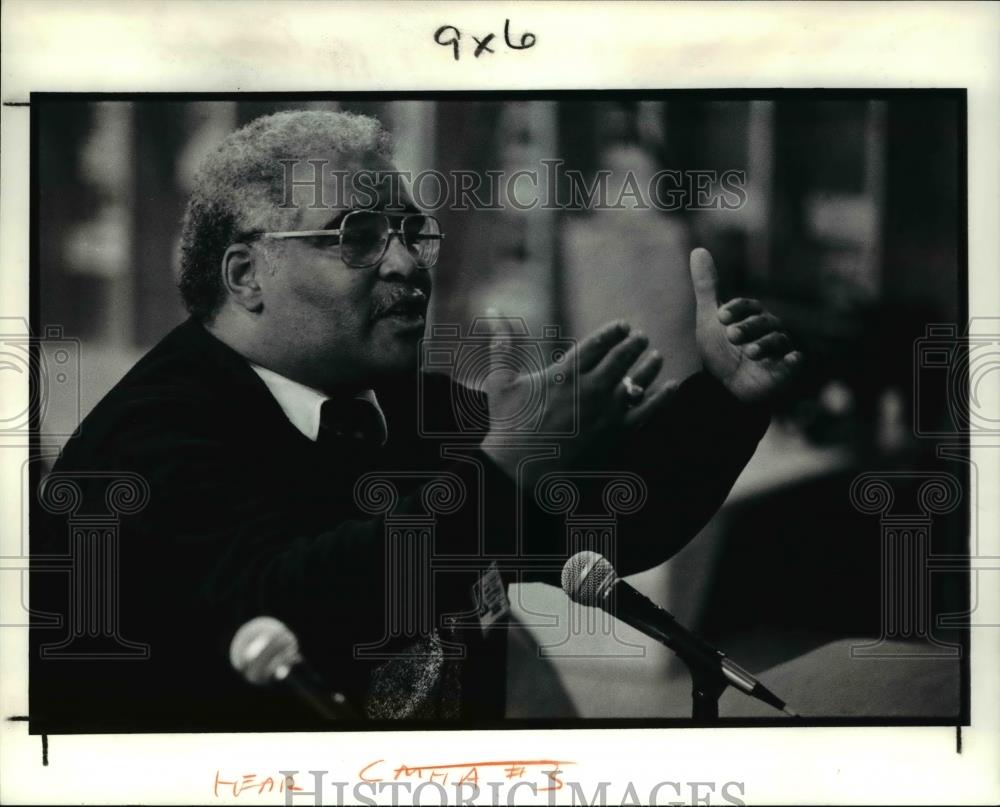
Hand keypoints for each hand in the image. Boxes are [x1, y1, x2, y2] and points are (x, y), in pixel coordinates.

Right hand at [479, 316, 674, 485]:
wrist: (522, 470)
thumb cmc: (509, 426)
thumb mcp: (501, 382)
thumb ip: (501, 345)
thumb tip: (491, 310)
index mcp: (566, 372)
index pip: (598, 343)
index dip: (614, 332)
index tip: (623, 326)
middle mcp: (591, 387)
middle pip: (621, 358)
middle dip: (634, 344)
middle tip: (642, 337)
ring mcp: (607, 411)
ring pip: (637, 380)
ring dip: (649, 365)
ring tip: (657, 356)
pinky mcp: (617, 434)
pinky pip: (647, 411)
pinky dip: (663, 397)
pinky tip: (673, 386)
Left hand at [690, 247, 802, 404]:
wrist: (725, 387)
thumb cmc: (719, 349)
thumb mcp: (710, 318)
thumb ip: (706, 286)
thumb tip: (698, 249)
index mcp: (750, 315)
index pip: (746, 306)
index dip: (735, 310)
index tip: (720, 317)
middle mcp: (768, 329)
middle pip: (764, 322)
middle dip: (748, 327)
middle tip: (731, 335)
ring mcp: (778, 349)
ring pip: (777, 340)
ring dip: (764, 345)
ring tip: (749, 352)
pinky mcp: (785, 369)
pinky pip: (793, 362)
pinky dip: (792, 361)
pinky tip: (792, 360)